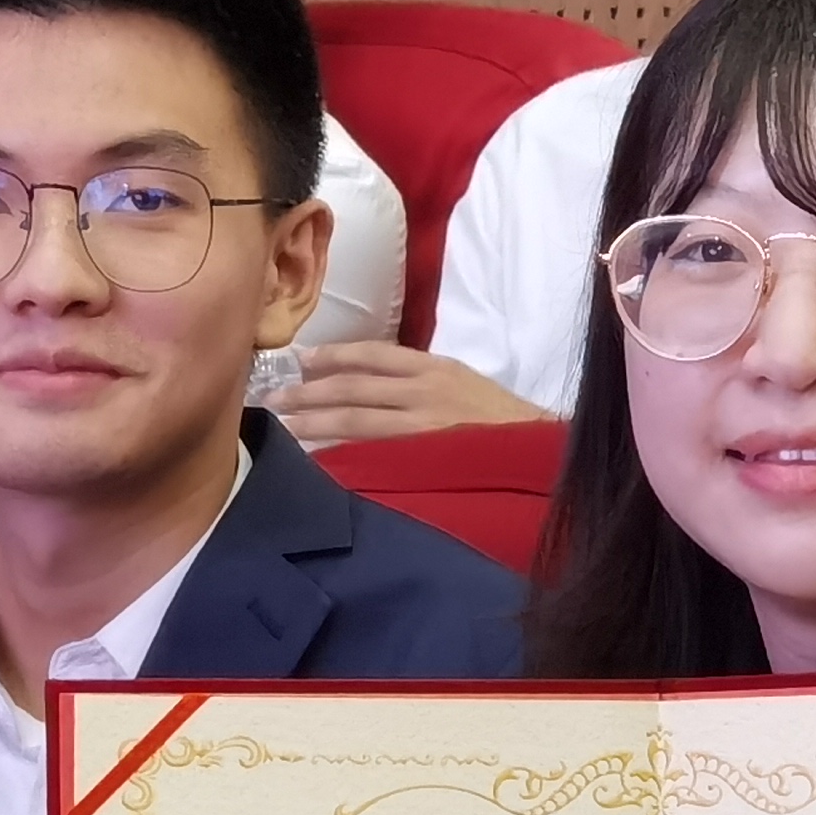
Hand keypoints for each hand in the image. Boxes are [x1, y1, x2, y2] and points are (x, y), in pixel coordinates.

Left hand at [271, 342, 552, 443]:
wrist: (541, 455)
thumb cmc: (505, 425)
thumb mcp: (467, 386)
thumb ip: (424, 383)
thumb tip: (375, 386)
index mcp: (435, 368)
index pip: (374, 355)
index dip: (334, 356)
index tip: (303, 359)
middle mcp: (425, 391)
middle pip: (353, 387)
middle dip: (309, 392)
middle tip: (274, 397)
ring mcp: (423, 427)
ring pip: (356, 421)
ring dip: (315, 423)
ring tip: (284, 425)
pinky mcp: (424, 459)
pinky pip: (373, 454)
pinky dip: (343, 455)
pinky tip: (318, 459)